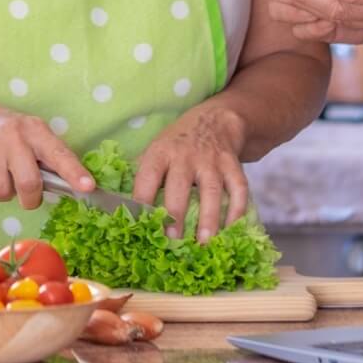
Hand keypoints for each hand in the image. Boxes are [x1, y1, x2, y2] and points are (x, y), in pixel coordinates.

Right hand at [0, 96, 93, 209]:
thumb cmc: (3, 131)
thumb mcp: (28, 135)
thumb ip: (45, 158)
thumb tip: (69, 187)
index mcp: (35, 129)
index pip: (59, 153)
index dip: (74, 172)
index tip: (88, 187)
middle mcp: (13, 134)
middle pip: (29, 184)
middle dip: (29, 199)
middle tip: (26, 195)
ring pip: (1, 192)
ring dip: (2, 192)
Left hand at [131, 104, 249, 243]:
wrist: (214, 119)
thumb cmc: (178, 142)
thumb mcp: (156, 149)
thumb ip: (143, 174)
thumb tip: (124, 205)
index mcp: (161, 152)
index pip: (148, 177)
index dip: (143, 200)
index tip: (140, 224)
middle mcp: (185, 155)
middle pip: (180, 186)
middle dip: (176, 214)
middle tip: (173, 240)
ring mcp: (211, 160)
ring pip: (212, 191)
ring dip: (209, 218)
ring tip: (204, 242)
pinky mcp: (232, 165)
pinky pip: (238, 189)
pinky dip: (237, 210)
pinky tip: (231, 230)